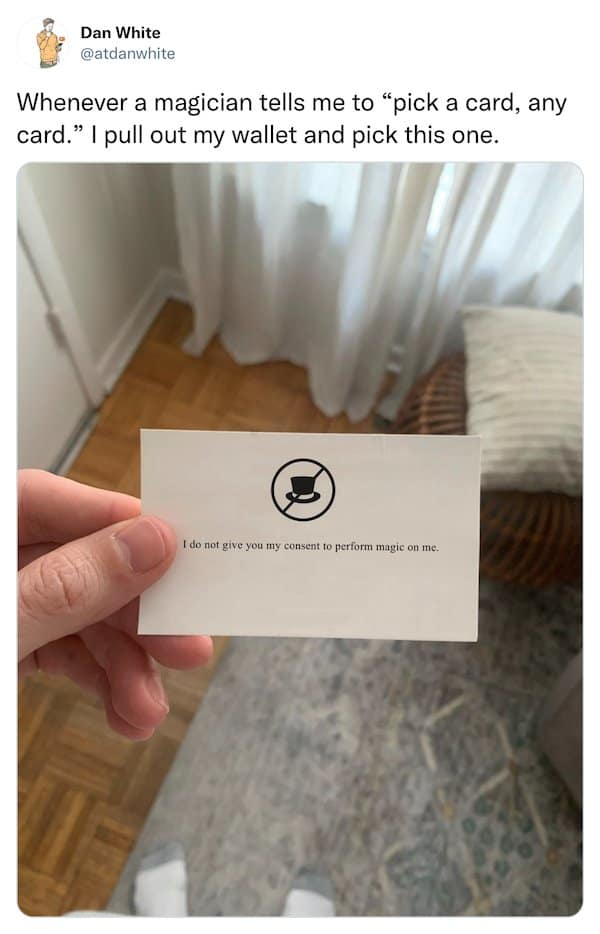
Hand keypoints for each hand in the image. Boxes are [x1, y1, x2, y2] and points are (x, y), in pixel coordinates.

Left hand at [18, 469, 211, 740]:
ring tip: (146, 712)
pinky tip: (125, 714)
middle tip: (188, 649)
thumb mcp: (4, 625)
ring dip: (125, 666)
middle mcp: (5, 561)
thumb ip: (68, 586)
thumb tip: (152, 543)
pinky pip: (66, 651)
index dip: (126, 527)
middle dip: (137, 618)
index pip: (60, 503)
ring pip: (83, 617)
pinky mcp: (14, 642)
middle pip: (85, 566)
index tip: (185, 554)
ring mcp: (12, 603)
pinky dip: (99, 682)